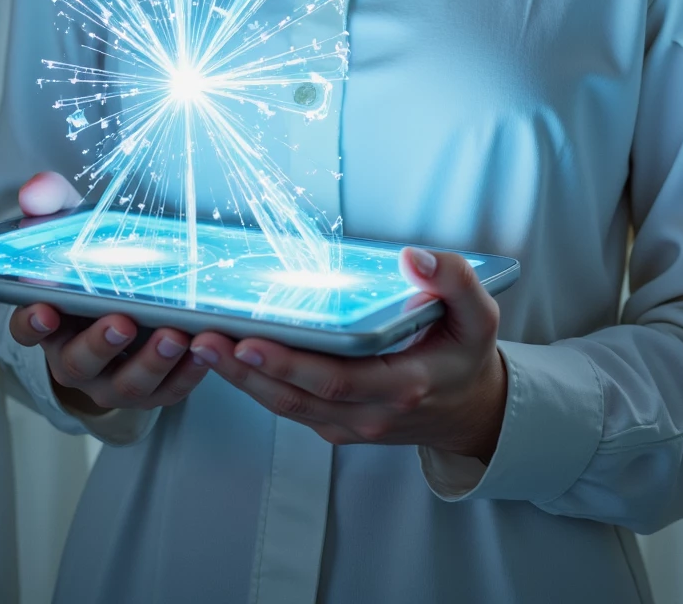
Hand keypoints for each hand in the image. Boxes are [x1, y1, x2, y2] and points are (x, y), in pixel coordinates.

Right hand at [8, 171, 209, 414]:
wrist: (129, 299)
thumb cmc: (95, 265)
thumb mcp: (73, 228)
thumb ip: (53, 205)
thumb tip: (35, 188)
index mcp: (51, 320)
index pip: (27, 327)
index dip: (31, 322)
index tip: (44, 310)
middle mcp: (76, 358)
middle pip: (79, 362)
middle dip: (100, 343)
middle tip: (122, 321)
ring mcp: (114, 379)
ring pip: (126, 384)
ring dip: (150, 362)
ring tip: (174, 334)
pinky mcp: (153, 389)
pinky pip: (170, 390)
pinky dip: (188, 374)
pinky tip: (204, 350)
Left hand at [189, 247, 507, 462]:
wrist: (471, 410)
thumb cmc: (468, 354)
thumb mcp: (480, 315)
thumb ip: (455, 281)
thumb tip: (414, 257)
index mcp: (402, 387)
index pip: (334, 380)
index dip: (288, 363)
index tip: (248, 339)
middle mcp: (369, 414)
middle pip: (295, 396)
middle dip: (244, 369)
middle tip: (203, 339)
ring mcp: (349, 425)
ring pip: (284, 406)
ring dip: (240, 379)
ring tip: (201, 345)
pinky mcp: (335, 424)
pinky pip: (290, 407)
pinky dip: (255, 384)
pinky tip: (229, 357)